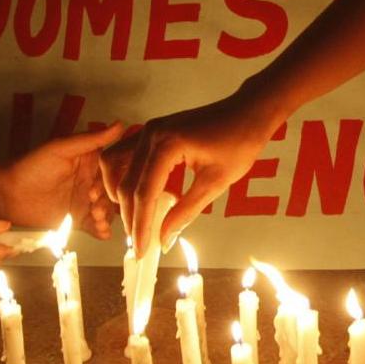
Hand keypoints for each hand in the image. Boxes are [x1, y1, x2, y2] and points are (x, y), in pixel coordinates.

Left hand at [0, 123, 128, 235]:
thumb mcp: (60, 148)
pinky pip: (94, 226)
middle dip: (108, 203)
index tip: (98, 189)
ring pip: (105, 211)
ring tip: (97, 221)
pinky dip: (101, 230)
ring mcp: (83, 203)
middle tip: (95, 208)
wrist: (7, 195)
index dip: (111, 181)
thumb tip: (120, 124)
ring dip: (106, 217)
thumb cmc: (31, 167)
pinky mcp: (76, 221)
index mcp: (89, 164)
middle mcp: (89, 183)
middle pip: (111, 194)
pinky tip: (101, 232)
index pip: (111, 171)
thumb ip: (90, 140)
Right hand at [107, 89, 285, 253]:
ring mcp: (148, 129)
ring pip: (115, 165)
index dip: (141, 226)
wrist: (248, 112)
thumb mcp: (215, 183)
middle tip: (138, 243)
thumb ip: (186, 212)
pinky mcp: (151, 130)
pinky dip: (123, 176)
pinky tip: (137, 196)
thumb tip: (165, 239)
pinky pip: (124, 154)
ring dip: (119, 194)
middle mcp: (150, 134)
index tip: (141, 251)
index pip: (144, 193)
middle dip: (130, 217)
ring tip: (134, 219)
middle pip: (126, 183)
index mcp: (167, 145)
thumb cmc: (239, 144)